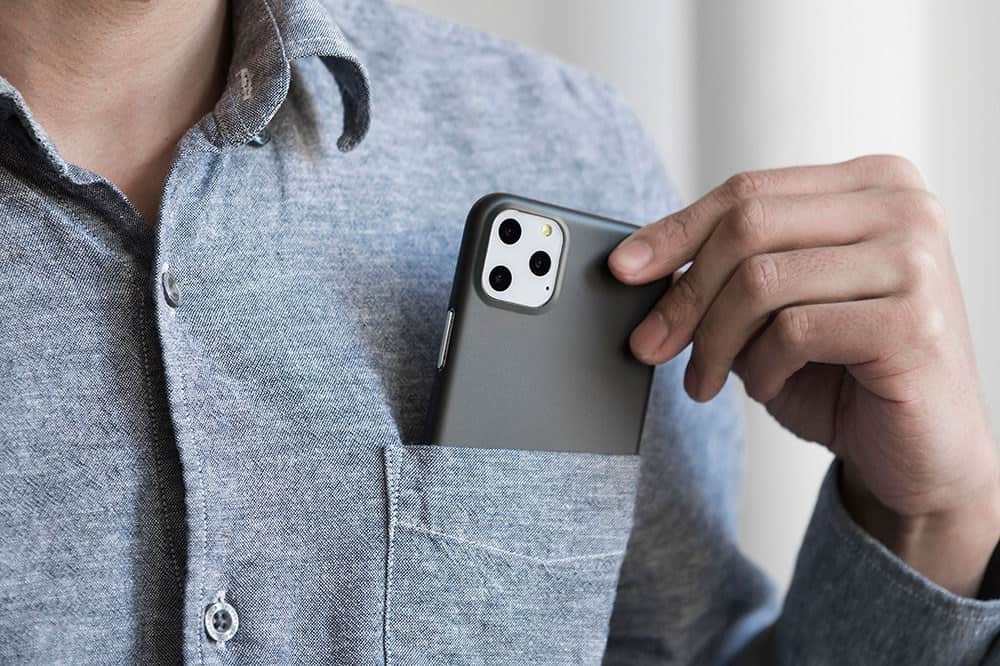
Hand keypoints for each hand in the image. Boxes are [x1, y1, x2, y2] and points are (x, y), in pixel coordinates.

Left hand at [609, 155, 999, 596]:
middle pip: (747, 226)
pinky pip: (794, 330)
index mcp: (870, 184)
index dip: (675, 231)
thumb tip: (640, 264)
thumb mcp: (775, 309)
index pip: (747, 191)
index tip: (623, 269)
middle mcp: (902, 207)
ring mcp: (915, 259)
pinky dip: (760, 368)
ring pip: (761, 280)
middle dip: (684, 294)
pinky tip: (767, 386)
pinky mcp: (914, 320)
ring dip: (714, 342)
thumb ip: (728, 273)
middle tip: (650, 344)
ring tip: (707, 379)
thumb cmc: (846, 374)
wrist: (922, 453)